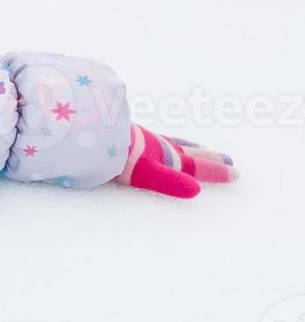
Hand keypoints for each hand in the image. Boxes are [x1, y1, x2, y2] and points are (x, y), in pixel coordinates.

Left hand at [116, 124, 236, 197]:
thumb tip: (196, 191)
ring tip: (197, 148)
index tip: (235, 172)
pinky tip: (150, 141)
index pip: (193, 164)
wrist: (85, 130)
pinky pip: (147, 138)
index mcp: (162, 156)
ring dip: (185, 147)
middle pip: (185, 152)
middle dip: (206, 157)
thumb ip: (170, 181)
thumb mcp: (145, 171)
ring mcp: (136, 139)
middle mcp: (153, 146)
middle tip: (226, 159)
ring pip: (168, 143)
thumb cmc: (115, 154)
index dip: (213, 170)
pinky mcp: (120, 135)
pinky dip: (157, 141)